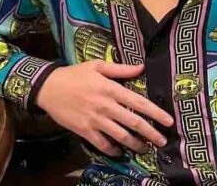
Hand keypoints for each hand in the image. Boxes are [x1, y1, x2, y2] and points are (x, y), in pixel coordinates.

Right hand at [36, 61, 173, 156]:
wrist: (48, 87)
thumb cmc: (74, 74)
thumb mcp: (97, 65)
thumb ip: (120, 68)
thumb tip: (141, 67)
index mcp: (110, 89)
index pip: (138, 102)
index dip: (155, 113)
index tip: (168, 121)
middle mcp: (105, 106)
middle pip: (133, 123)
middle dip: (150, 133)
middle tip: (162, 141)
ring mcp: (95, 120)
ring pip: (120, 136)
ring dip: (135, 144)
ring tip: (145, 148)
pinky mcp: (84, 131)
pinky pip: (103, 144)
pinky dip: (113, 150)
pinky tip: (120, 151)